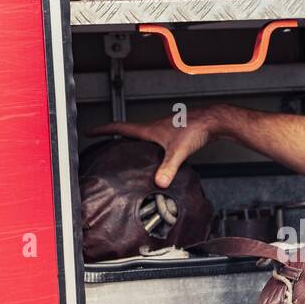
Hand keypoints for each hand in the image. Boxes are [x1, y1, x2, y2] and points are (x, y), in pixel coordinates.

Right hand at [87, 105, 223, 188]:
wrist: (214, 120)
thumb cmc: (196, 128)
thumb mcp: (178, 151)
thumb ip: (168, 167)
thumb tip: (158, 182)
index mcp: (150, 130)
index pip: (120, 128)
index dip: (103, 130)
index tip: (90, 131)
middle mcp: (155, 128)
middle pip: (129, 131)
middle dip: (114, 136)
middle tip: (103, 141)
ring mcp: (165, 130)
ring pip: (143, 136)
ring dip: (132, 142)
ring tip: (125, 152)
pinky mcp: (175, 134)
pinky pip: (156, 140)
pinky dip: (150, 147)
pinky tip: (156, 157)